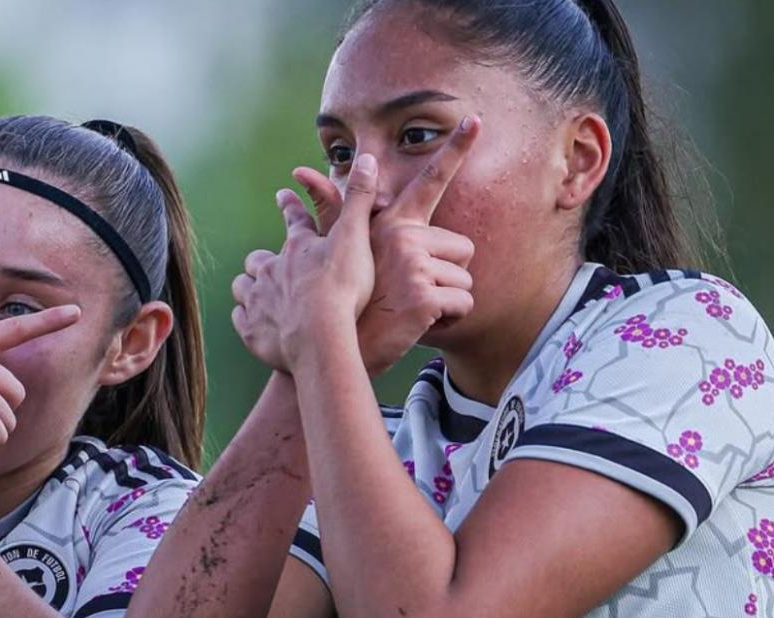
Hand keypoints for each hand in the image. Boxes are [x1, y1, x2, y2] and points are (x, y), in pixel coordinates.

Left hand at [231, 151, 379, 372]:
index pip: (293, 219)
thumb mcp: (355, 237)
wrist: (320, 337)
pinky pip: (242, 320)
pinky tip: (257, 324)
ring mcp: (258, 300)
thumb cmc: (341, 288)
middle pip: (259, 259)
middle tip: (270, 265)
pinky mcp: (252, 330)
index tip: (283, 194)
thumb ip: (360, 199)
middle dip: (263, 260)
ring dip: (250, 289)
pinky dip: (248, 320)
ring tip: (259, 295)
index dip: (290, 206)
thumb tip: (366, 157)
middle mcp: (270, 270)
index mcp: (297, 247)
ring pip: (244, 287)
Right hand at [290, 116, 479, 375]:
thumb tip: (299, 172)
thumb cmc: (340, 297)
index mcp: (392, 222)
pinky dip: (450, 319)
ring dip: (446, 300)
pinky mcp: (424, 296)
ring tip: (410, 308)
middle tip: (410, 291)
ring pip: (465, 280)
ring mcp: (415, 265)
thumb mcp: (335, 249)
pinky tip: (420, 324)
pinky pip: (464, 304)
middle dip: (447, 274)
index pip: (429, 178)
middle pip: (462, 248)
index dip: (454, 148)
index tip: (474, 119)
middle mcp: (405, 236)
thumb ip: (327, 208)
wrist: (332, 342)